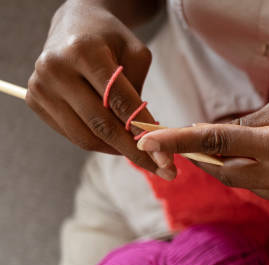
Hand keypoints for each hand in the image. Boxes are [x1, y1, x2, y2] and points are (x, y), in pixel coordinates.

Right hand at [25, 0, 174, 179]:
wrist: (75, 25)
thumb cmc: (111, 40)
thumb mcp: (136, 54)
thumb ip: (139, 93)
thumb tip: (146, 136)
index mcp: (83, 52)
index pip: (119, 102)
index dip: (145, 133)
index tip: (167, 157)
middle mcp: (55, 69)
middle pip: (100, 125)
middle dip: (134, 152)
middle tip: (163, 169)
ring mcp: (41, 87)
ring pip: (84, 137)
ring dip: (116, 151)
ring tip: (142, 155)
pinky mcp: (35, 101)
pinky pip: (72, 135)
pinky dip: (98, 143)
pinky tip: (117, 141)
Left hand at [137, 92, 268, 213]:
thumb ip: (246, 126)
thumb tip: (212, 136)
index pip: (218, 144)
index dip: (180, 142)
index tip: (150, 141)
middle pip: (227, 173)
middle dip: (210, 159)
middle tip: (201, 145)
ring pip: (247, 186)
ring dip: (240, 168)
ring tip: (261, 148)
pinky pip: (268, 194)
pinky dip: (263, 179)